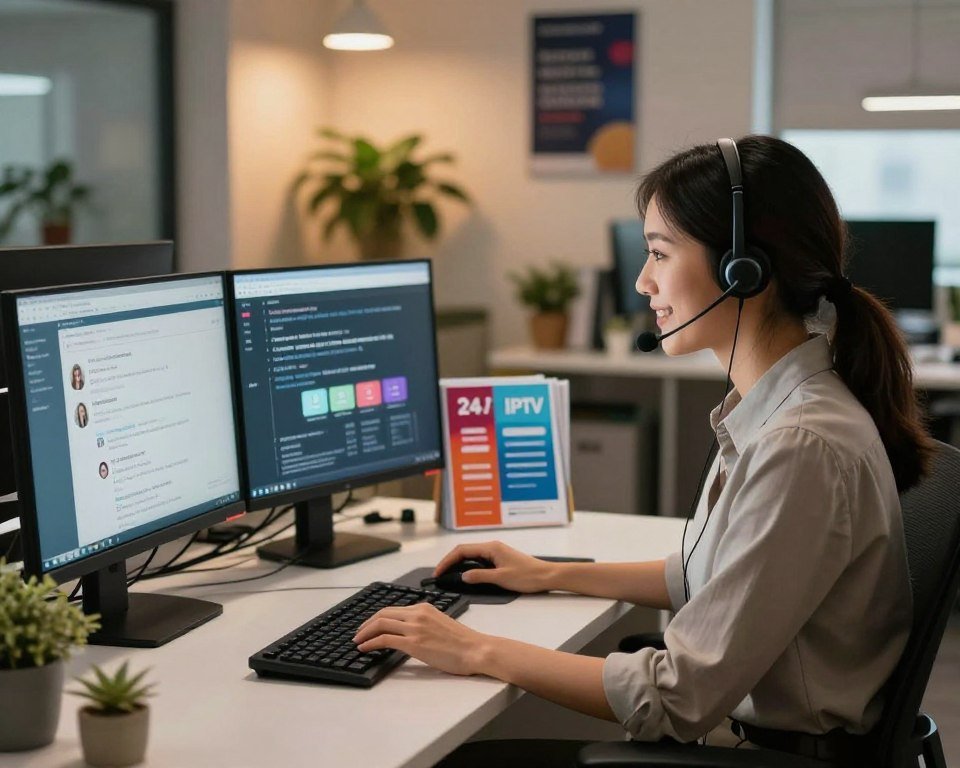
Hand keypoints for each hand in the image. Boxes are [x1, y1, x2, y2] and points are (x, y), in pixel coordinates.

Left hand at [353, 603, 490, 675]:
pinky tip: (364, 648)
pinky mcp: (414, 643)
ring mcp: (415, 628)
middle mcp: (418, 614)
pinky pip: (385, 639)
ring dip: (364, 633)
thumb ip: (424, 623)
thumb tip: (409, 633)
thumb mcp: (441, 624)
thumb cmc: (464, 642)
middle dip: (366, 624)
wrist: (477, 650)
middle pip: (383, 614)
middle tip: (358, 633)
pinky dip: (370, 642)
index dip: (376, 617)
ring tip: (357, 641)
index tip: (368, 626)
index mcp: (424, 608)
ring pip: (380, 624)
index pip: (393, 609)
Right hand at [433, 541, 555, 592]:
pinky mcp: (499, 559)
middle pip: (464, 551)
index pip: (462, 550)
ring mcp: (496, 552)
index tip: (439, 571)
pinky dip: (468, 565)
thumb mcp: (501, 578)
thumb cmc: (528, 576)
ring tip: (448, 574)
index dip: (448, 560)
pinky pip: (479, 560)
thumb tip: (463, 576)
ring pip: (471, 555)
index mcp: (491, 548)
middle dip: (450, 561)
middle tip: (440, 574)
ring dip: (458, 563)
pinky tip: (465, 574)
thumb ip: (480, 576)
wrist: (546, 576)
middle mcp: (492, 547)